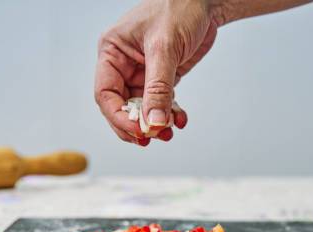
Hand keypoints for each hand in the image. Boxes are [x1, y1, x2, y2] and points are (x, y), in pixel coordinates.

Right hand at [94, 0, 217, 145]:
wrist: (206, 0)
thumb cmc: (178, 8)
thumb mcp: (165, 49)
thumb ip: (158, 89)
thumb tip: (152, 122)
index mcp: (112, 52)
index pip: (106, 94)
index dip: (119, 117)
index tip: (138, 131)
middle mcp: (124, 64)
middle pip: (121, 106)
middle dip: (136, 125)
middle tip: (152, 137)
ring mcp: (143, 72)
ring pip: (142, 109)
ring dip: (155, 123)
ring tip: (169, 132)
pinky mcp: (162, 78)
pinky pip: (160, 104)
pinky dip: (169, 114)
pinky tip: (180, 119)